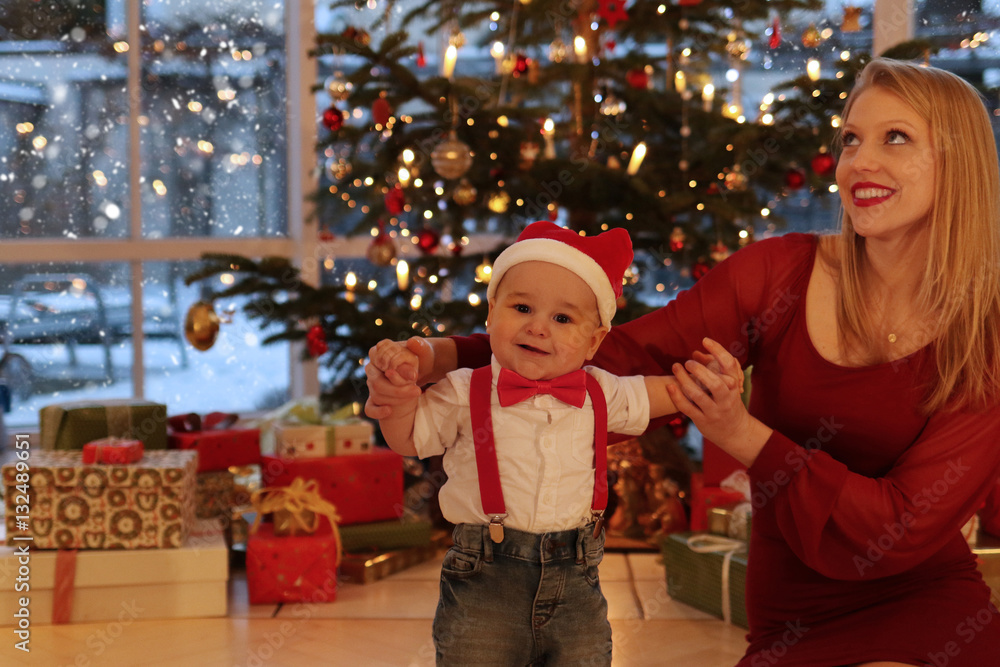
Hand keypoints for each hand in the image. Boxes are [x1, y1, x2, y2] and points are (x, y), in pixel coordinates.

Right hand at [364, 337, 434, 419]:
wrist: (423, 370)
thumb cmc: (420, 357)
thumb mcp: (423, 350)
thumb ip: (419, 346)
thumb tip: (413, 342)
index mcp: (379, 352)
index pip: (377, 357)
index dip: (391, 366)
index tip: (410, 373)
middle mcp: (372, 368)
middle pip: (376, 381)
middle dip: (397, 388)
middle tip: (417, 390)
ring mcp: (372, 384)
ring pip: (377, 394)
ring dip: (397, 398)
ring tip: (415, 393)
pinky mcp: (375, 399)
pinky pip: (370, 408)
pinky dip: (378, 411)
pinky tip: (389, 411)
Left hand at [667, 338, 758, 455]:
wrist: (736, 432)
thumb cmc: (729, 402)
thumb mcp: (730, 386)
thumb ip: (716, 370)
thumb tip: (696, 353)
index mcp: (734, 386)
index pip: (729, 365)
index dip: (718, 351)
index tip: (705, 340)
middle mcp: (726, 399)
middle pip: (715, 383)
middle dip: (700, 370)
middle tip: (688, 362)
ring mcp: (714, 411)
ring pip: (698, 395)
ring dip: (684, 380)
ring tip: (676, 367)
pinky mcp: (702, 421)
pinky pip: (688, 408)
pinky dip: (677, 397)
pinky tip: (670, 386)